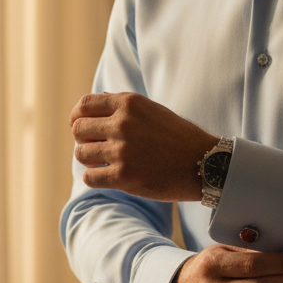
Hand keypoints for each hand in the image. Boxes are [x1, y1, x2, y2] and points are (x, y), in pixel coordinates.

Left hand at [69, 92, 217, 200]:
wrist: (204, 163)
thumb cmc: (177, 137)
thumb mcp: (151, 110)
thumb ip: (122, 107)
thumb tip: (92, 106)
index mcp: (128, 104)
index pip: (84, 105)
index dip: (78, 118)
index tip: (82, 128)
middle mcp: (122, 124)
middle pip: (78, 129)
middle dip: (83, 140)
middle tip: (96, 148)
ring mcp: (122, 151)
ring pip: (81, 153)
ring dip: (88, 159)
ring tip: (102, 162)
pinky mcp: (123, 176)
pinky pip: (89, 177)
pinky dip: (94, 178)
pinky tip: (107, 177)